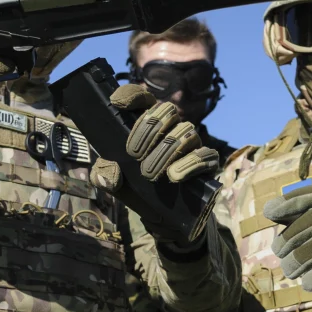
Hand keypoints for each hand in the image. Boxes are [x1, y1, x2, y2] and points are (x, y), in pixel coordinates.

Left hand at [88, 84, 219, 193]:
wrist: (162, 215)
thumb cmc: (138, 190)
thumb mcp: (115, 184)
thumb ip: (104, 175)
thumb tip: (109, 174)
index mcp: (149, 125)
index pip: (145, 99)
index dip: (134, 96)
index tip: (119, 105)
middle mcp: (172, 128)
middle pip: (168, 110)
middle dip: (149, 129)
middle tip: (134, 155)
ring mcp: (192, 144)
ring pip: (184, 132)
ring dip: (165, 151)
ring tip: (149, 174)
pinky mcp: (207, 162)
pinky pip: (205, 154)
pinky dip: (190, 163)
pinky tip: (174, 175)